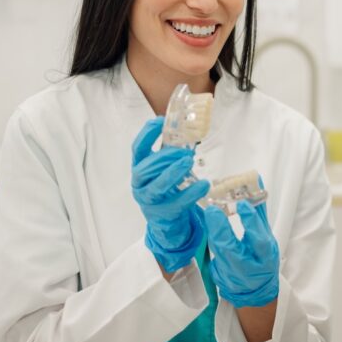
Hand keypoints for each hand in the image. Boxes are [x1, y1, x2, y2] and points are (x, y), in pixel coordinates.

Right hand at [131, 117, 209, 272]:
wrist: (165, 220)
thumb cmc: (166, 188)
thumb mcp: (165, 168)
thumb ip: (171, 152)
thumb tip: (189, 128)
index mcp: (139, 167)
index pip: (137, 149)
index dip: (147, 135)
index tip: (160, 121)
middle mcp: (139, 183)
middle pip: (146, 168)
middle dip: (164, 157)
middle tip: (184, 151)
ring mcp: (149, 200)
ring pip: (157, 186)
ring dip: (173, 173)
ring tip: (190, 162)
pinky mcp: (163, 213)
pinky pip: (177, 202)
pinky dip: (191, 193)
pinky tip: (204, 185)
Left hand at [206, 197, 279, 307]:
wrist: (255, 289)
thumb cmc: (262, 258)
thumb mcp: (266, 237)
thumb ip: (259, 213)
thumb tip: (256, 183)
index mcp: (265, 256)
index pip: (258, 239)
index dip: (250, 221)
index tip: (241, 204)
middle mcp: (249, 266)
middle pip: (231, 248)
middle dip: (220, 228)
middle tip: (212, 209)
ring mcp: (232, 271)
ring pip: (218, 250)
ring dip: (212, 230)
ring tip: (209, 211)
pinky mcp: (219, 273)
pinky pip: (212, 252)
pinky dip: (210, 236)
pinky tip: (208, 222)